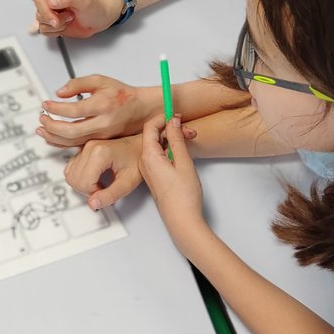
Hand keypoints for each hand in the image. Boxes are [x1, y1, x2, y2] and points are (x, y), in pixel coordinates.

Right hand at [32, 0, 118, 38]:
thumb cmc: (94, 7)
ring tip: (69, 19)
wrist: (99, 19)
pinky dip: (55, 32)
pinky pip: (45, 31)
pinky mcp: (52, 23)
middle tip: (69, 18)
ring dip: (57, 27)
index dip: (46, 12)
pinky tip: (66, 25)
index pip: (40, 1)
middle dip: (54, 21)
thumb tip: (52, 1)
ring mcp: (51, 13)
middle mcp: (51, 1)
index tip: (56, 20)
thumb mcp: (83, 0)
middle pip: (39, 14)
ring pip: (41, 24)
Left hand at [38, 75, 163, 146]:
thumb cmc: (121, 94)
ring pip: (73, 142)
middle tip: (41, 118)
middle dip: (51, 126)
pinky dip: (62, 143)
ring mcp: (101, 135)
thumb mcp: (100, 80)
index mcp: (102, 105)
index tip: (45, 104)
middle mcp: (102, 123)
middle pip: (71, 131)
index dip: (56, 108)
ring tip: (41, 129)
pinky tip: (52, 139)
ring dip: (53, 137)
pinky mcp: (100, 142)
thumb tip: (59, 92)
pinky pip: (77, 145)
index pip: (73, 110)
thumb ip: (78, 83)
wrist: (141, 110)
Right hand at [64, 136, 143, 208]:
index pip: (83, 183)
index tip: (106, 191)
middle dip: (87, 190)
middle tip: (103, 189)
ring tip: (99, 183)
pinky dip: (79, 177)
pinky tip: (93, 178)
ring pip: (70, 174)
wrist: (141, 144)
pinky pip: (71, 167)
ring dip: (82, 184)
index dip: (94, 193)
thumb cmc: (138, 159)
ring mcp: (85, 146)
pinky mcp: (84, 148)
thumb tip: (93, 204)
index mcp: (100, 153)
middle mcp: (89, 147)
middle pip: (74, 179)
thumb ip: (110, 195)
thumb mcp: (128, 182)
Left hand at [137, 115, 209, 250]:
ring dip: (172, 139)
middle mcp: (143, 162)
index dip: (163, 117)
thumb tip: (173, 121)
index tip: (177, 114)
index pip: (150, 127)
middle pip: (153, 136)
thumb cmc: (183, 196)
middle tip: (189, 130)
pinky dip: (169, 150)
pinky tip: (182, 152)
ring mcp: (147, 169)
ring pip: (156, 146)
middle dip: (170, 129)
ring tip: (190, 140)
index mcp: (148, 156)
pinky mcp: (153, 175)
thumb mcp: (183, 162)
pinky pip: (158, 155)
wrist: (181, 219)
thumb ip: (176, 139)